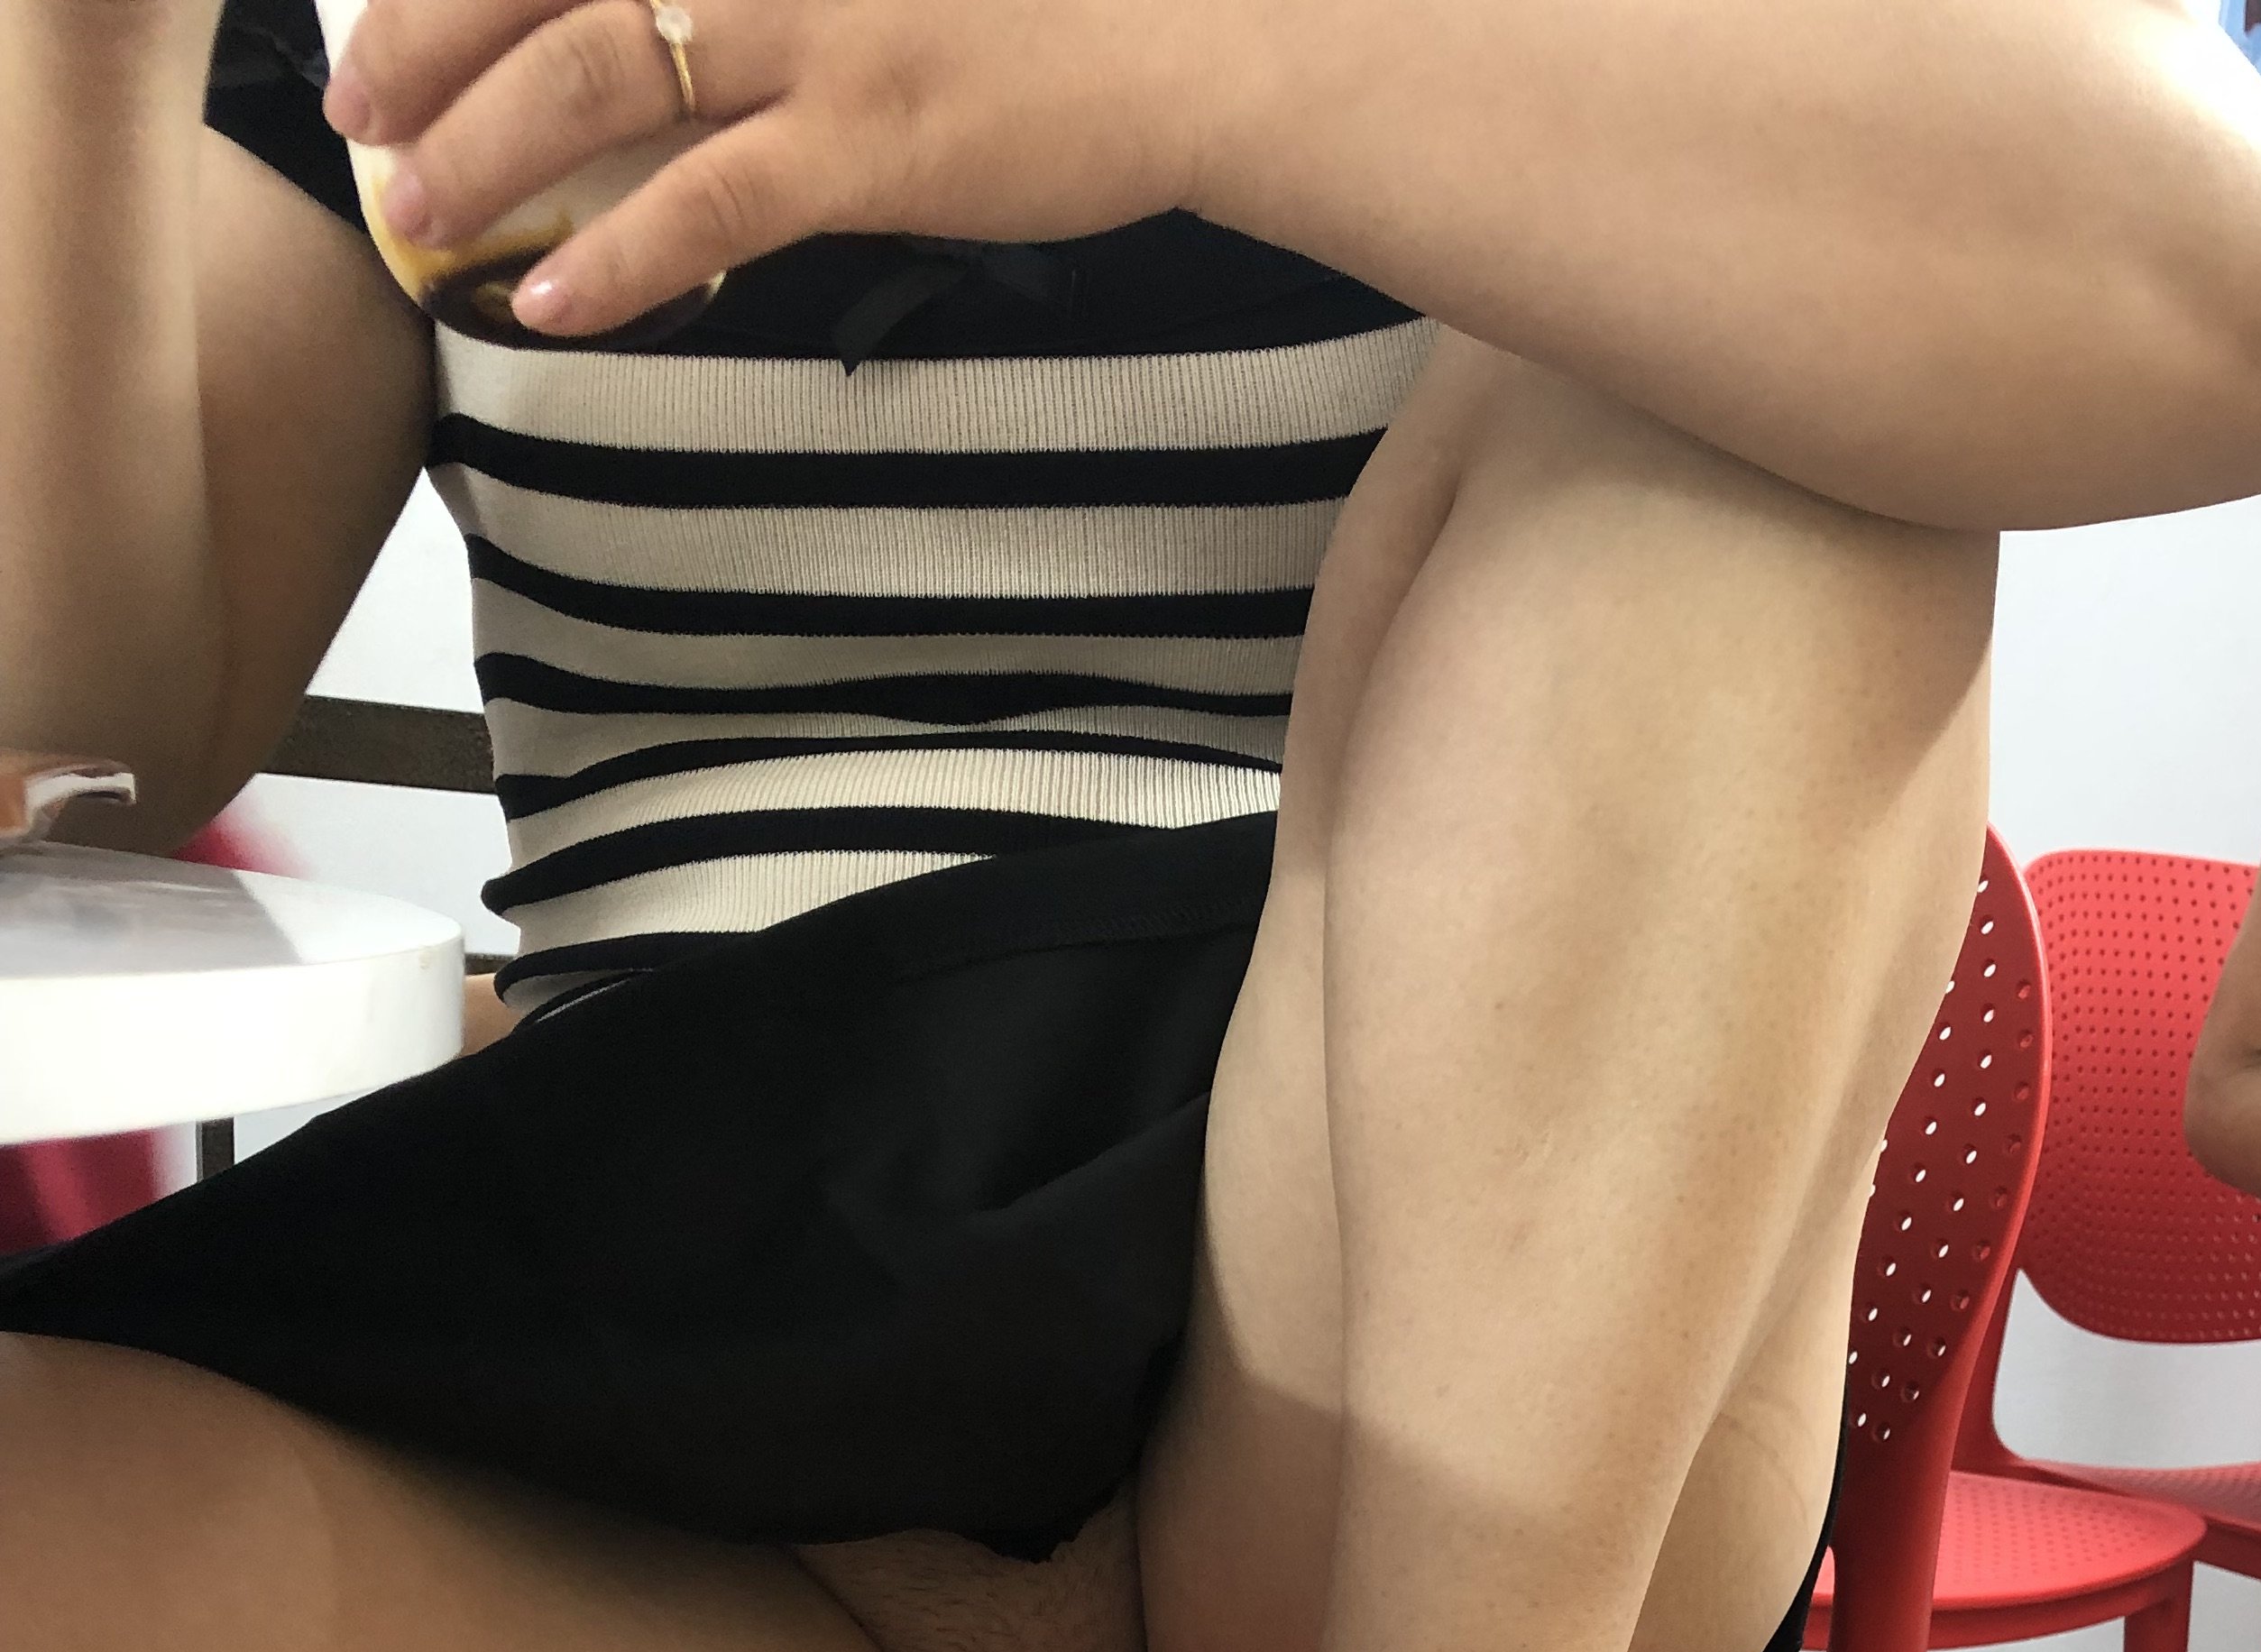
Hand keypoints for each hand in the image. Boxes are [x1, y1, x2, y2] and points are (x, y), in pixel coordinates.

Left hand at [323, 0, 1233, 337]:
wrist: (1189, 33)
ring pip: (593, 74)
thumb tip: (667, 17)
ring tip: (416, 215)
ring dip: (484, 152)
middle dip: (423, 45)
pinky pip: (707, 205)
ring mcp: (813, 26)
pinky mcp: (868, 140)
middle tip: (359, 118)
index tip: (383, 17)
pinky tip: (547, 304)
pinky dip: (615, 258)